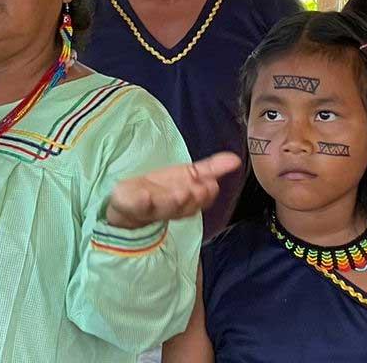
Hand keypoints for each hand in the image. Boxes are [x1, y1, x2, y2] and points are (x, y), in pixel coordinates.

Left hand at [104, 152, 242, 229]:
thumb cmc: (163, 189)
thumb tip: (235, 159)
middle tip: (199, 189)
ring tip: (179, 193)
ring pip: (164, 207)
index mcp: (186, 200)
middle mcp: (171, 207)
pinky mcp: (132, 204)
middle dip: (192, 199)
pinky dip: (142, 201)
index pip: (199, 200)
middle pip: (183, 206)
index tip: (212, 185)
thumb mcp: (189, 176)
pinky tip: (146, 195)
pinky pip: (137, 205)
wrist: (131, 206)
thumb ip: (212, 168)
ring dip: (172, 201)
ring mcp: (150, 207)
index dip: (205, 195)